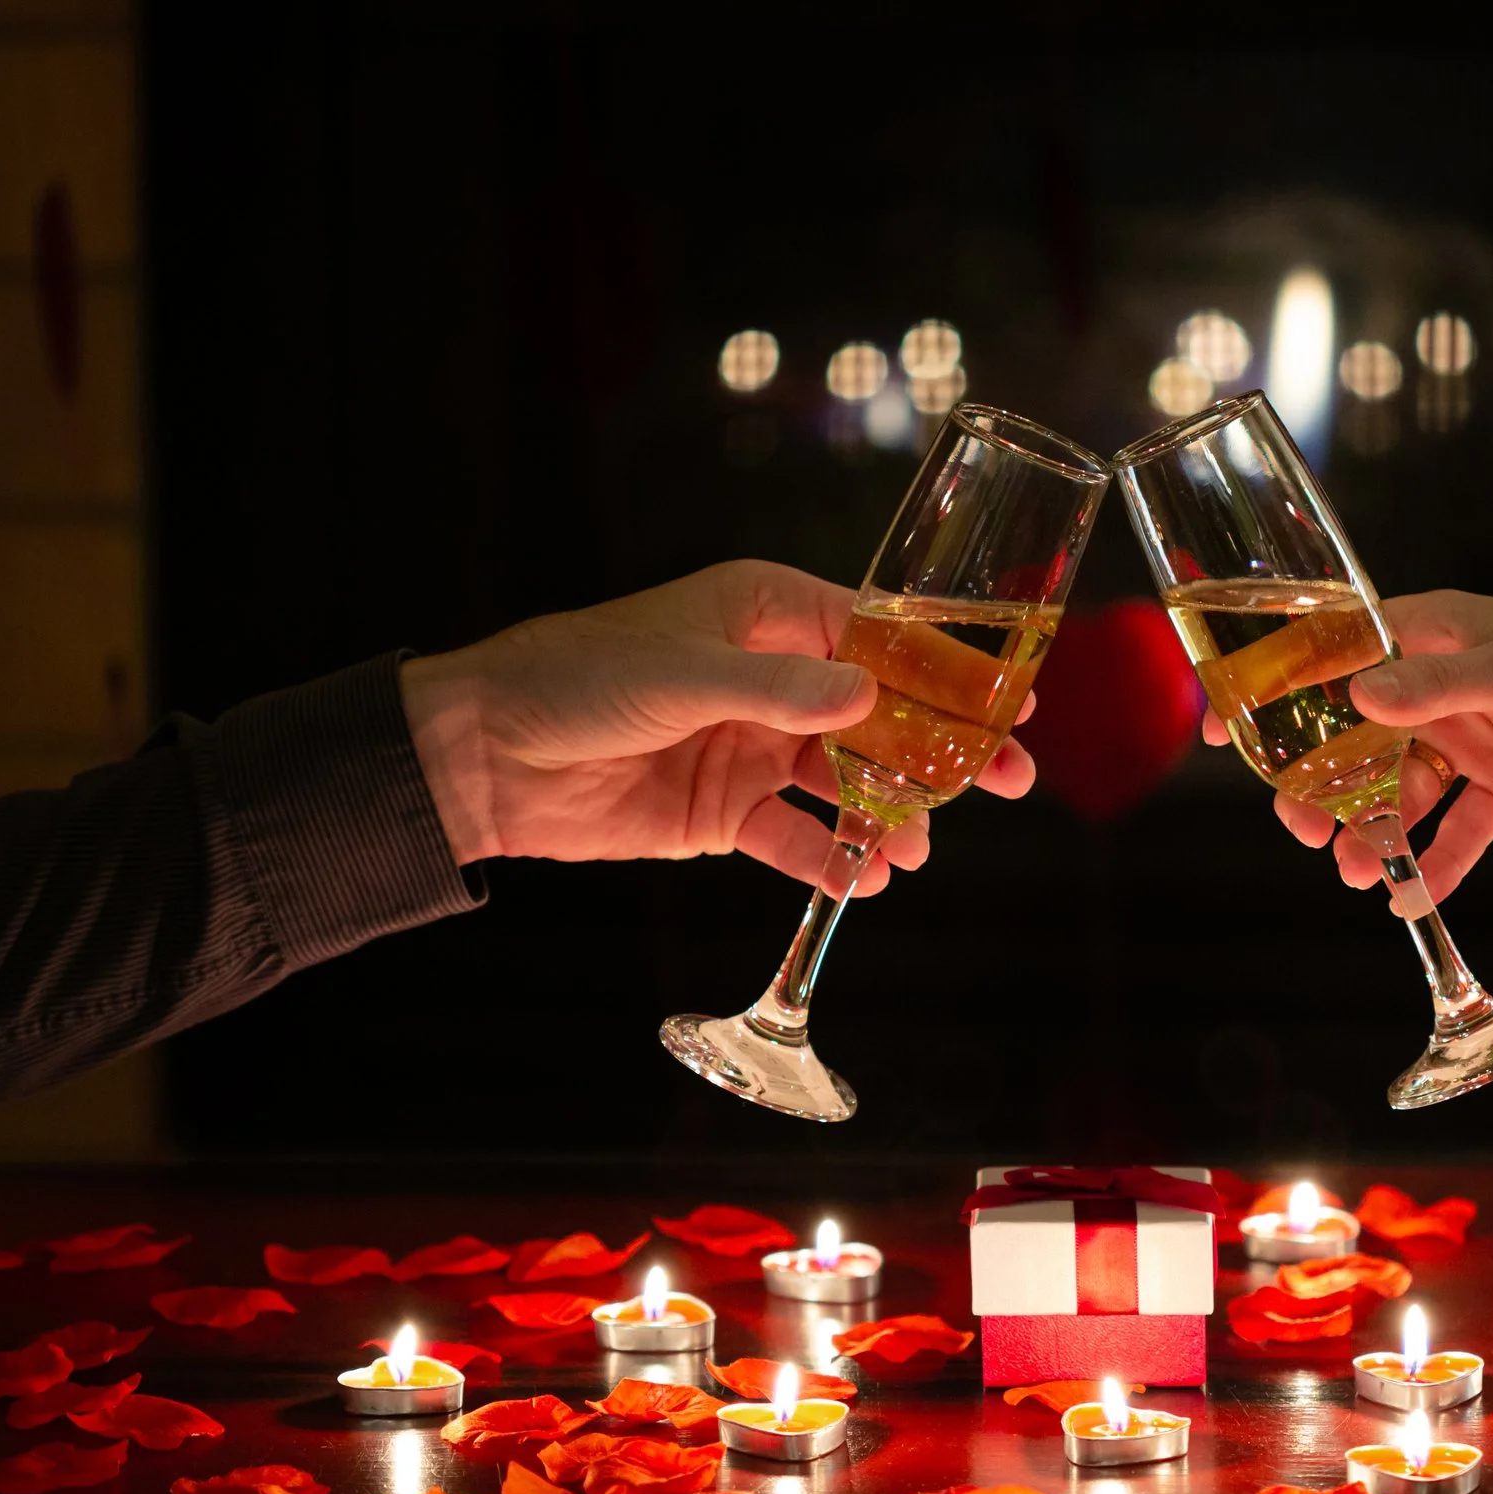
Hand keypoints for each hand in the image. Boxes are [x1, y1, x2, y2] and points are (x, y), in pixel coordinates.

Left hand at [398, 560, 1035, 891]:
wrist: (484, 757)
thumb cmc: (575, 679)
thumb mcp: (682, 672)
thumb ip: (780, 691)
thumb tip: (866, 700)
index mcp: (766, 614)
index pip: (879, 637)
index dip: (946, 670)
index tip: (1008, 699)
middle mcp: (770, 678)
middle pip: (881, 715)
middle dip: (941, 750)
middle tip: (1007, 781)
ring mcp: (751, 747)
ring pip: (847, 780)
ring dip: (890, 813)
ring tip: (917, 848)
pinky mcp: (725, 812)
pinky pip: (796, 836)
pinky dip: (830, 859)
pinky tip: (862, 879)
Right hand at [1207, 590, 1492, 904]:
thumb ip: (1439, 687)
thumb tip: (1357, 698)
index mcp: (1431, 637)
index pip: (1331, 656)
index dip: (1273, 691)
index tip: (1224, 732)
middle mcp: (1442, 687)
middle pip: (1355, 738)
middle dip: (1321, 786)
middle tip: (1301, 829)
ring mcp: (1472, 738)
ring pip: (1399, 791)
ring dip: (1372, 831)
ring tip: (1354, 872)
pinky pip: (1455, 830)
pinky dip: (1433, 864)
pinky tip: (1409, 897)